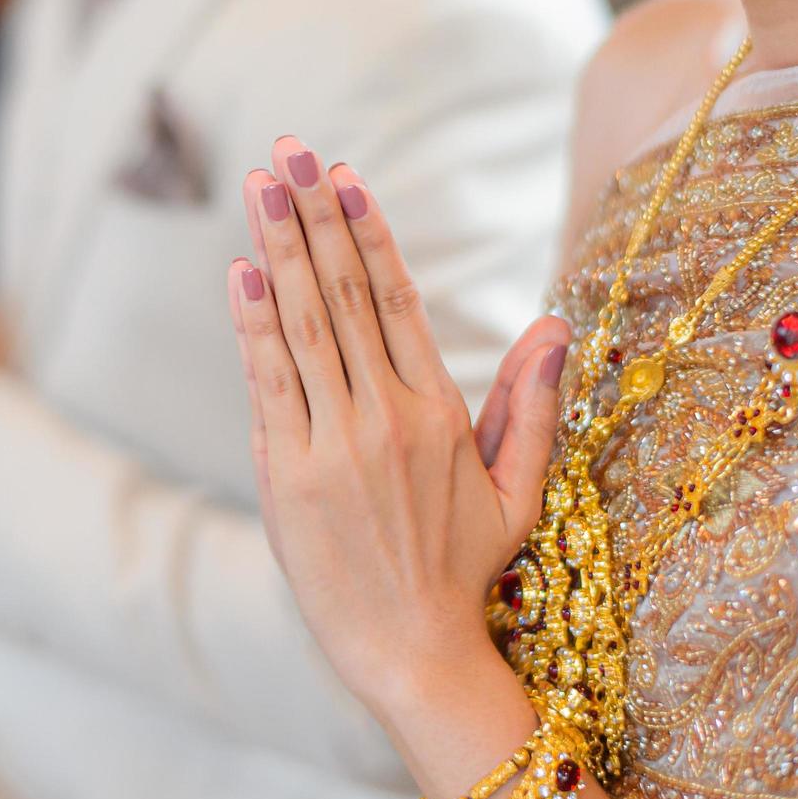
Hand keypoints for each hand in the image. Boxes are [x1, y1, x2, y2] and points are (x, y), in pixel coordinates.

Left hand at [226, 136, 569, 712]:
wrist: (412, 650)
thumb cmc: (465, 568)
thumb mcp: (518, 488)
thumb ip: (533, 404)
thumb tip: (558, 325)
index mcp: (440, 411)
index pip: (398, 298)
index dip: (367, 231)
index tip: (344, 174)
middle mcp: (387, 417)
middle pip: (344, 295)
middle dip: (313, 214)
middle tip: (287, 148)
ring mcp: (335, 445)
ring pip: (303, 327)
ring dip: (277, 249)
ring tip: (259, 184)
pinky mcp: (290, 476)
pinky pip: (269, 384)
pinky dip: (252, 325)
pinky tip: (239, 271)